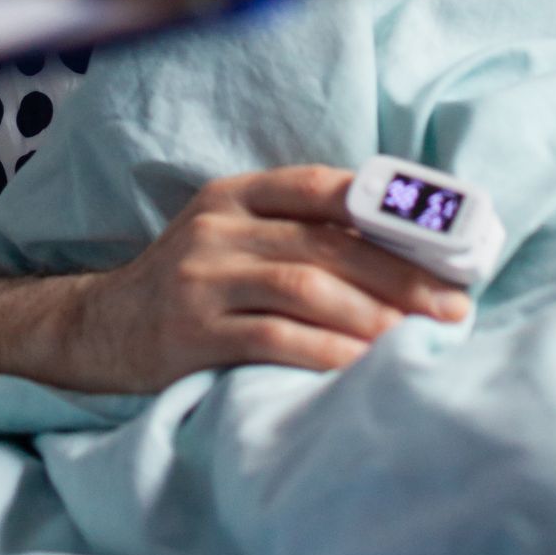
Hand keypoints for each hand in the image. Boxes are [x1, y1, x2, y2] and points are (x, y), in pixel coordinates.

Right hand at [49, 166, 471, 390]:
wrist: (102, 329)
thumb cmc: (192, 286)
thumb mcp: (232, 238)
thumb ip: (297, 234)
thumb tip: (403, 250)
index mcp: (236, 194)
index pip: (322, 186)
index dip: (387, 210)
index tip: (446, 241)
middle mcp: (218, 226)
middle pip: (326, 242)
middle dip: (399, 274)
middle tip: (453, 306)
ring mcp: (202, 277)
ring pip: (305, 287)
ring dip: (372, 315)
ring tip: (418, 340)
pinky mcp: (193, 332)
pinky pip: (275, 340)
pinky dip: (327, 353)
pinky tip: (364, 368)